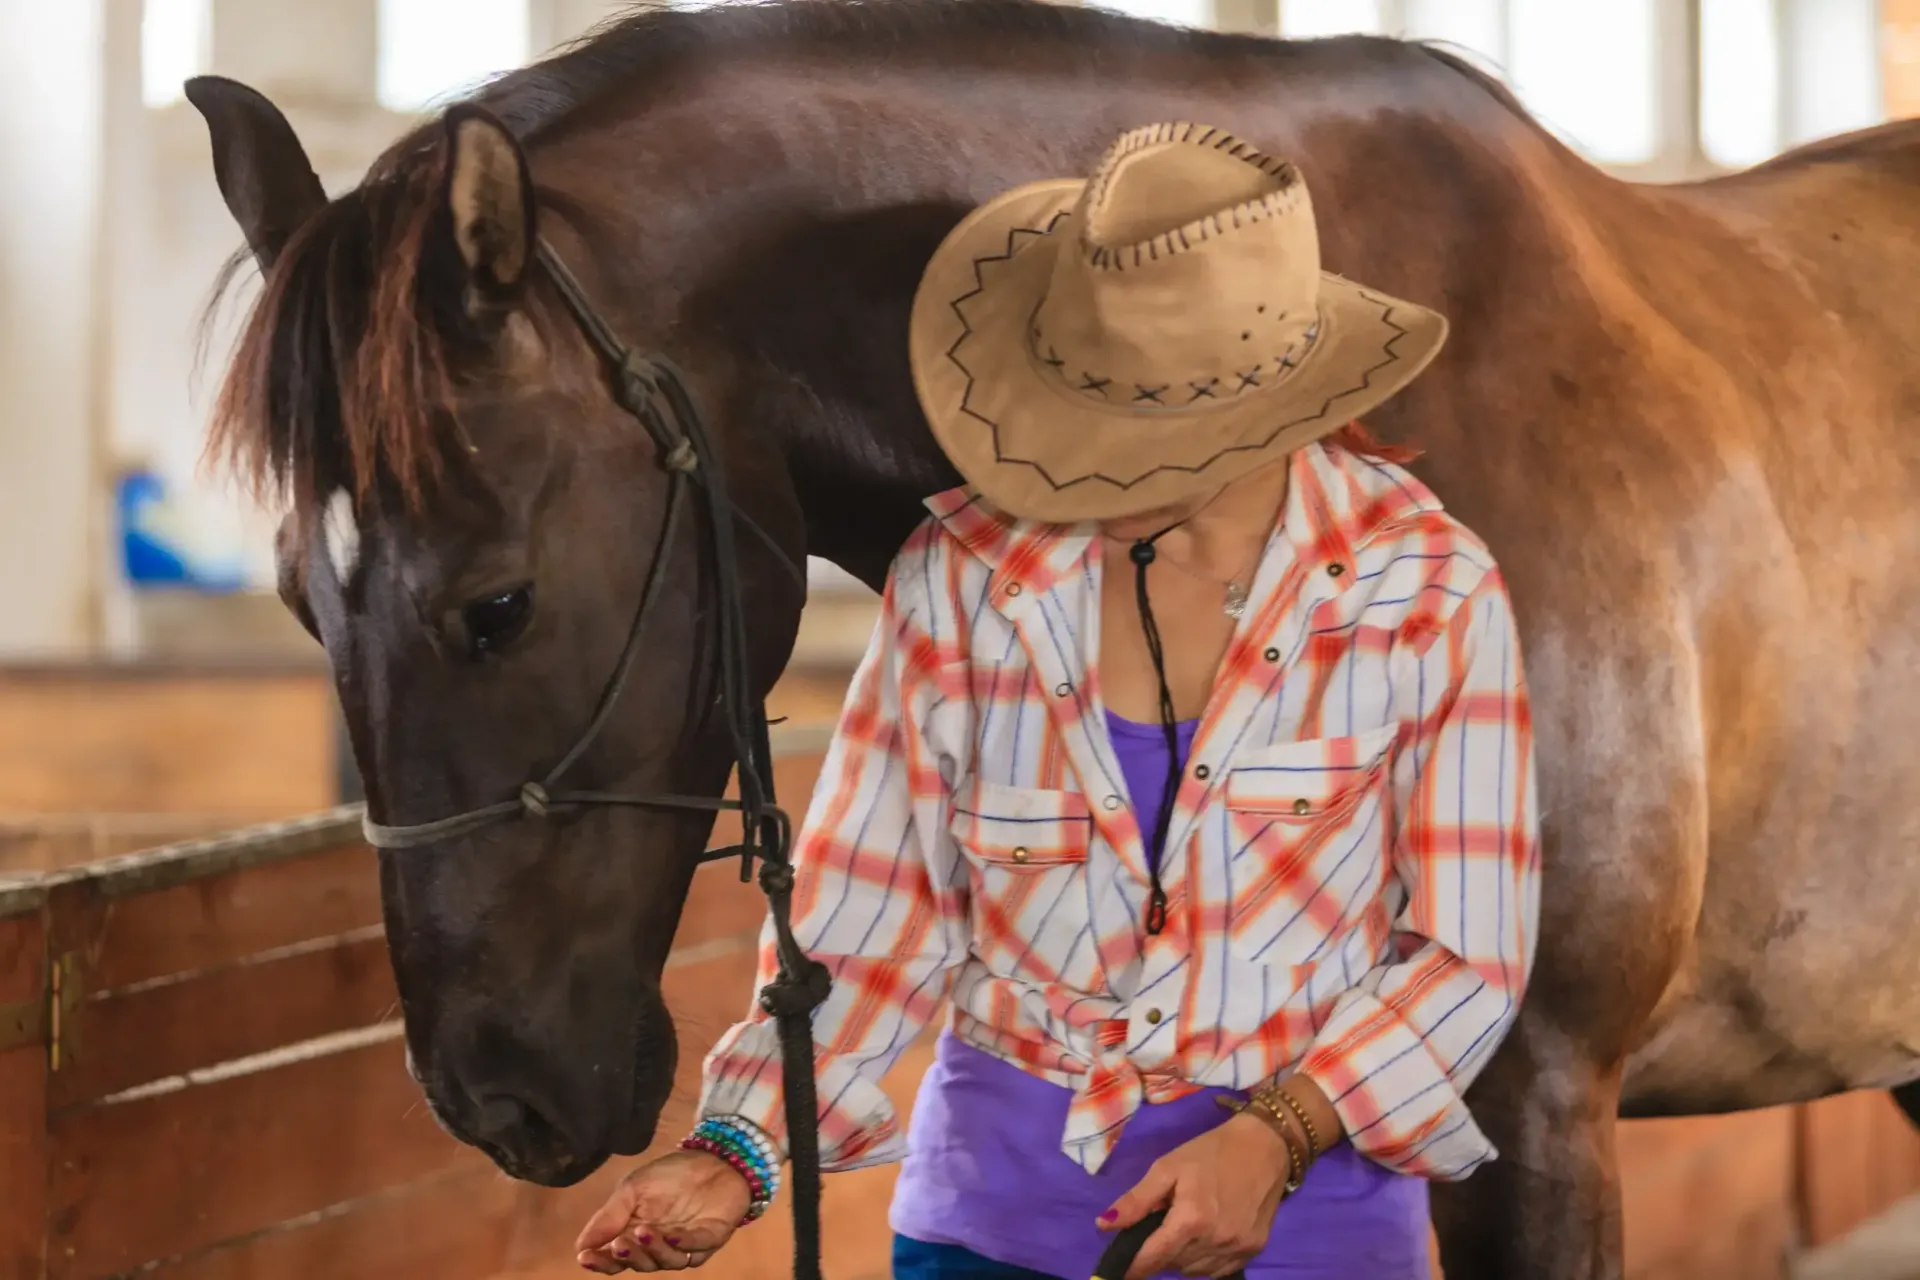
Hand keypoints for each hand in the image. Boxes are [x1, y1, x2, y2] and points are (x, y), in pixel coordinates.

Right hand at [575, 1149, 752, 1272]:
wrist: (713, 1157)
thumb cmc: (670, 1174)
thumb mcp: (632, 1188)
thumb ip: (609, 1216)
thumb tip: (580, 1246)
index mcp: (636, 1236)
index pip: (614, 1258)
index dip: (600, 1261)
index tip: (585, 1256)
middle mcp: (659, 1246)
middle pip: (639, 1264)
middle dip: (627, 1257)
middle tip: (618, 1244)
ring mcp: (685, 1245)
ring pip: (667, 1261)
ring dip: (654, 1250)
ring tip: (643, 1231)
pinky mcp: (710, 1237)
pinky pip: (696, 1248)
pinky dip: (684, 1243)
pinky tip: (673, 1234)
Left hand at [1097, 1111, 1293, 1278]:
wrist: (1265, 1146)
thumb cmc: (1210, 1152)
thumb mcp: (1167, 1167)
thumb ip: (1136, 1200)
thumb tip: (1104, 1224)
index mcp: (1191, 1219)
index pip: (1153, 1258)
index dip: (1133, 1266)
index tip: (1120, 1269)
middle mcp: (1215, 1241)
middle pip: (1173, 1265)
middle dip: (1157, 1254)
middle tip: (1155, 1232)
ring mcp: (1237, 1249)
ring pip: (1194, 1271)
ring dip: (1180, 1259)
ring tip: (1179, 1233)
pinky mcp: (1254, 1251)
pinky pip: (1218, 1271)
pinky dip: (1203, 1263)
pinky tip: (1200, 1241)